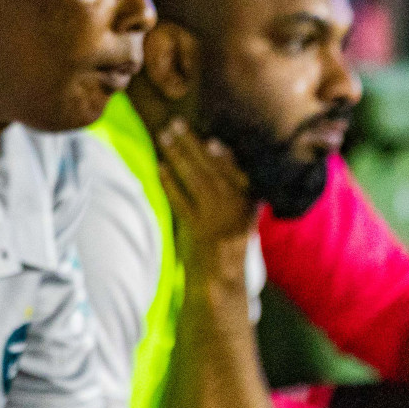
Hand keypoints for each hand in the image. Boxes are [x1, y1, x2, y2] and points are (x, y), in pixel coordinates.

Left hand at [157, 120, 253, 279]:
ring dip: (178, 155)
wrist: (222, 284)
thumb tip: (225, 164)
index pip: (236, 173)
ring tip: (164, 136)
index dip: (223, 156)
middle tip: (176, 124)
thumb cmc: (228, 249)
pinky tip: (160, 167)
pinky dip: (169, 182)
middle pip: (211, 170)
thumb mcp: (243, 221)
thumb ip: (240, 196)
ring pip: (196, 179)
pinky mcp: (197, 229)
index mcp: (249, 204)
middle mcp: (235, 208)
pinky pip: (180, 200)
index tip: (212, 139)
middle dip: (192, 145)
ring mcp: (215, 218)